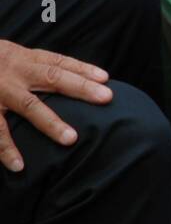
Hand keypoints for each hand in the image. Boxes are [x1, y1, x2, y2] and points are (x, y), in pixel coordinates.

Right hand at [0, 41, 112, 172]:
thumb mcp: (15, 57)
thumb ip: (41, 68)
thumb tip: (84, 80)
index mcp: (25, 59)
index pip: (59, 62)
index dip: (83, 69)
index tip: (106, 78)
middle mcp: (15, 73)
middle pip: (53, 78)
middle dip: (80, 87)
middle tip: (106, 98)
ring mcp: (0, 92)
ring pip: (28, 106)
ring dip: (50, 123)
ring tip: (71, 140)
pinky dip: (6, 148)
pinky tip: (19, 166)